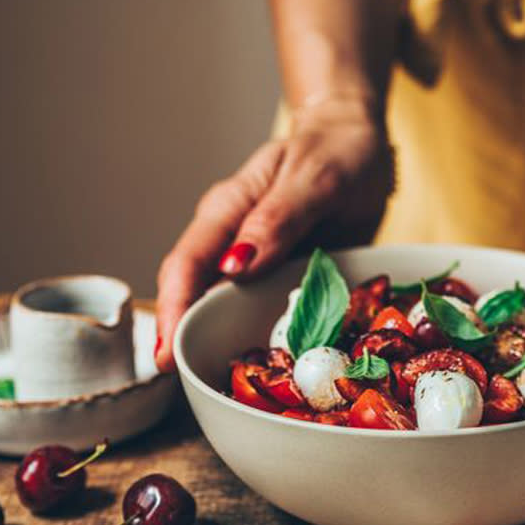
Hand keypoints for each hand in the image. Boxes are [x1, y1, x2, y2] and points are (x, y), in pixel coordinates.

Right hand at [155, 97, 393, 370]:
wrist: (357, 140)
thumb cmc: (337, 149)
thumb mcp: (316, 178)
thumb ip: (277, 220)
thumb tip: (234, 268)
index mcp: (227, 209)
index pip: (187, 266)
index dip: (173, 312)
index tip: (167, 356)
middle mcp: (230, 237)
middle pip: (193, 292)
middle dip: (183, 337)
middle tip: (185, 383)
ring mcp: (251, 259)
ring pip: (221, 304)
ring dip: (214, 340)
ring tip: (211, 384)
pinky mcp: (275, 274)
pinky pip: (257, 307)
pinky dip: (252, 334)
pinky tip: (257, 366)